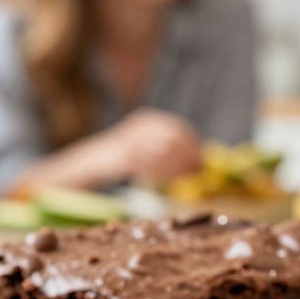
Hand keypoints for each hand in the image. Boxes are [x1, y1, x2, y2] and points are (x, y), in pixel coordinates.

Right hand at [85, 109, 203, 184]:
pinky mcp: (124, 158)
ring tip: (189, 175)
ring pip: (162, 154)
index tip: (202, 156)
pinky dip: (163, 173)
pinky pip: (149, 166)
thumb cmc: (129, 154)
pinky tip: (171, 179)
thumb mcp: (148, 143)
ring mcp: (131, 140)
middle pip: (171, 139)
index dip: (192, 142)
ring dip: (178, 166)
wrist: (97, 158)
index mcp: (148, 119)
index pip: (176, 127)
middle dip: (188, 155)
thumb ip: (168, 145)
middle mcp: (139, 126)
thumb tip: (197, 156)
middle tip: (199, 168)